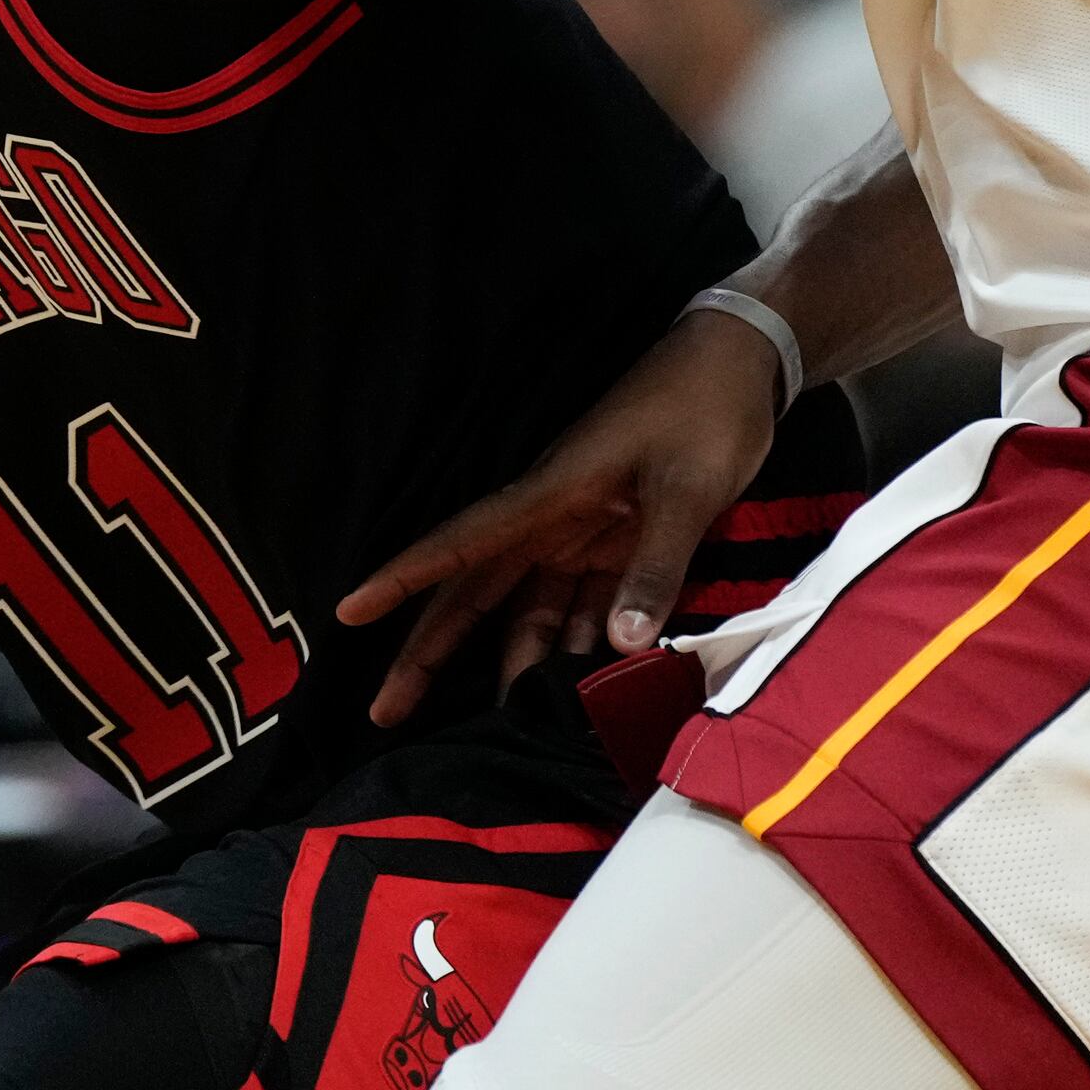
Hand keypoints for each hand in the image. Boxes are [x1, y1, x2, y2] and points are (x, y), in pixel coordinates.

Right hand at [334, 302, 784, 725]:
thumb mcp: (686, 489)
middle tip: (386, 710)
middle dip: (430, 652)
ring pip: (524, 610)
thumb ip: (655, 568)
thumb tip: (621, 646)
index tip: (348, 611)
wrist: (742, 363)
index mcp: (548, 497)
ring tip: (499, 727)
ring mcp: (580, 534)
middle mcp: (550, 521)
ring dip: (513, 663)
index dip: (402, 578)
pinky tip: (575, 690)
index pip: (459, 545)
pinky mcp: (617, 543)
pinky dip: (576, 644)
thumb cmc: (704, 410)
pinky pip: (580, 604)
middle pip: (474, 594)